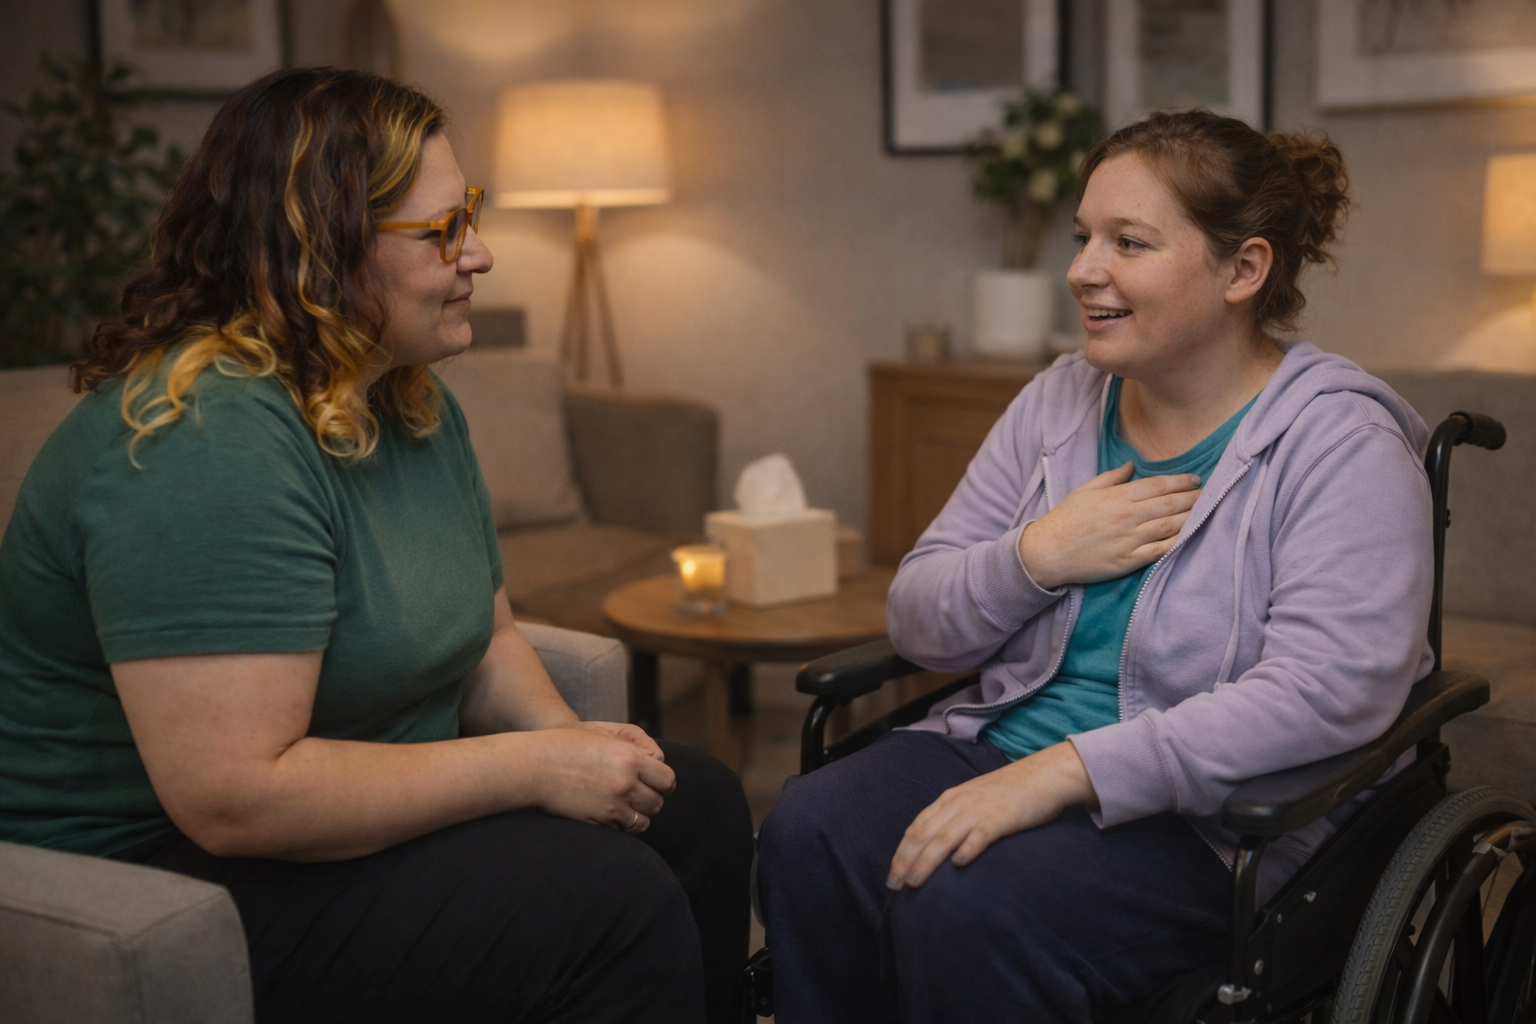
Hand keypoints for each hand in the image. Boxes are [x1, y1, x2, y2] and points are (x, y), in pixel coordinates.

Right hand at [525, 728, 676, 832]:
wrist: (534, 765)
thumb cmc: (567, 743)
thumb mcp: (604, 733)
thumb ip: (635, 745)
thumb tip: (657, 759)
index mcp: (630, 759)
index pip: (667, 779)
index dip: (664, 782)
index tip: (657, 781)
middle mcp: (625, 784)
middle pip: (657, 802)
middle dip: (652, 798)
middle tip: (641, 792)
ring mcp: (612, 806)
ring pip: (643, 821)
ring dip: (639, 814)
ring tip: (628, 805)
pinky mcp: (598, 821)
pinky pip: (622, 830)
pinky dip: (622, 824)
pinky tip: (612, 811)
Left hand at [886, 742, 1096, 890]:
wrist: (1042, 776)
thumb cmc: (1007, 793)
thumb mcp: (972, 801)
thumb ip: (953, 818)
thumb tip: (933, 848)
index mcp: (949, 800)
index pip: (916, 828)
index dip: (900, 853)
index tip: (891, 877)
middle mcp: (958, 804)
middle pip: (924, 835)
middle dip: (906, 862)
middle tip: (895, 886)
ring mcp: (979, 810)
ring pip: (944, 838)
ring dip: (927, 861)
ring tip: (915, 882)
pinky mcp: (1001, 817)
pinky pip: (981, 834)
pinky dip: (968, 848)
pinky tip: (959, 864)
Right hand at [1019, 462, 1201, 589]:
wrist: (1048, 551)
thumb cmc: (1066, 519)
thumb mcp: (1086, 490)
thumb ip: (1112, 477)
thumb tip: (1132, 465)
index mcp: (1117, 497)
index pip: (1157, 485)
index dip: (1180, 481)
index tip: (1195, 479)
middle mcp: (1126, 516)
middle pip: (1169, 504)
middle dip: (1192, 497)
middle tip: (1208, 494)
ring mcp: (1128, 540)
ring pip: (1169, 525)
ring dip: (1191, 517)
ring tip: (1206, 511)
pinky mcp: (1128, 561)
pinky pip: (1159, 551)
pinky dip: (1177, 542)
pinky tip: (1190, 536)